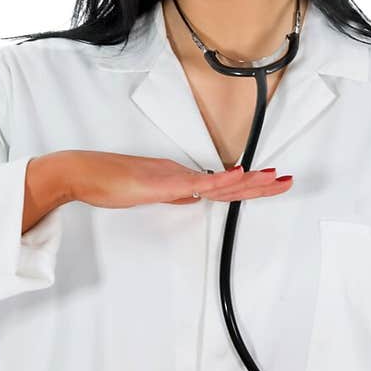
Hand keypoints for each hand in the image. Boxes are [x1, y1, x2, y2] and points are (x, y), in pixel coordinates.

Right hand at [62, 150, 292, 208]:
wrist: (83, 173)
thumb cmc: (108, 183)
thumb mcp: (147, 193)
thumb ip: (172, 194)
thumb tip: (193, 198)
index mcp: (179, 179)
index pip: (221, 185)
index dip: (247, 185)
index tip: (269, 182)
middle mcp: (181, 175)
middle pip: (228, 183)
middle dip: (259, 184)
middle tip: (286, 181)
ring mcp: (173, 177)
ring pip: (219, 182)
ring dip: (248, 181)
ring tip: (273, 179)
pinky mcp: (162, 183)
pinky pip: (196, 183)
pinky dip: (220, 180)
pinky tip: (238, 176)